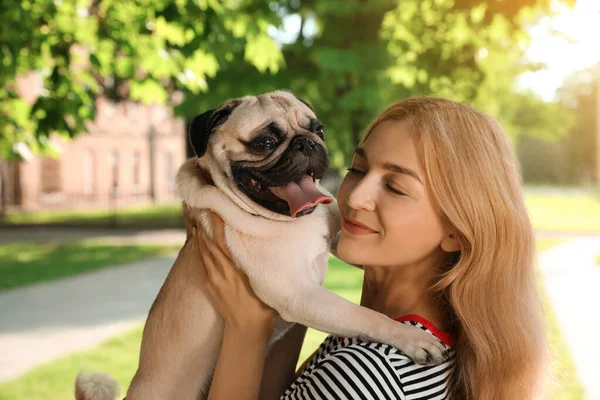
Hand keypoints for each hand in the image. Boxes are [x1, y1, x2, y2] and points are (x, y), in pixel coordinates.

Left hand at [197, 211, 277, 334]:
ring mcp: (213, 279)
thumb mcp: (266, 283)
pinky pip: (202, 263)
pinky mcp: (210, 286)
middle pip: (208, 243)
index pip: (222, 240)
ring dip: (199, 236)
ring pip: (203, 252)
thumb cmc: (263, 308)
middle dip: (204, 225)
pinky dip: (200, 250)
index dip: (217, 224)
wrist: (245, 331)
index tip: (214, 209)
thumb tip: (270, 246)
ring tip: (196, 221)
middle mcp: (221, 271)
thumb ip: (263, 265)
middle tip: (200, 208)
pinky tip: (199, 243)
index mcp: (235, 269)